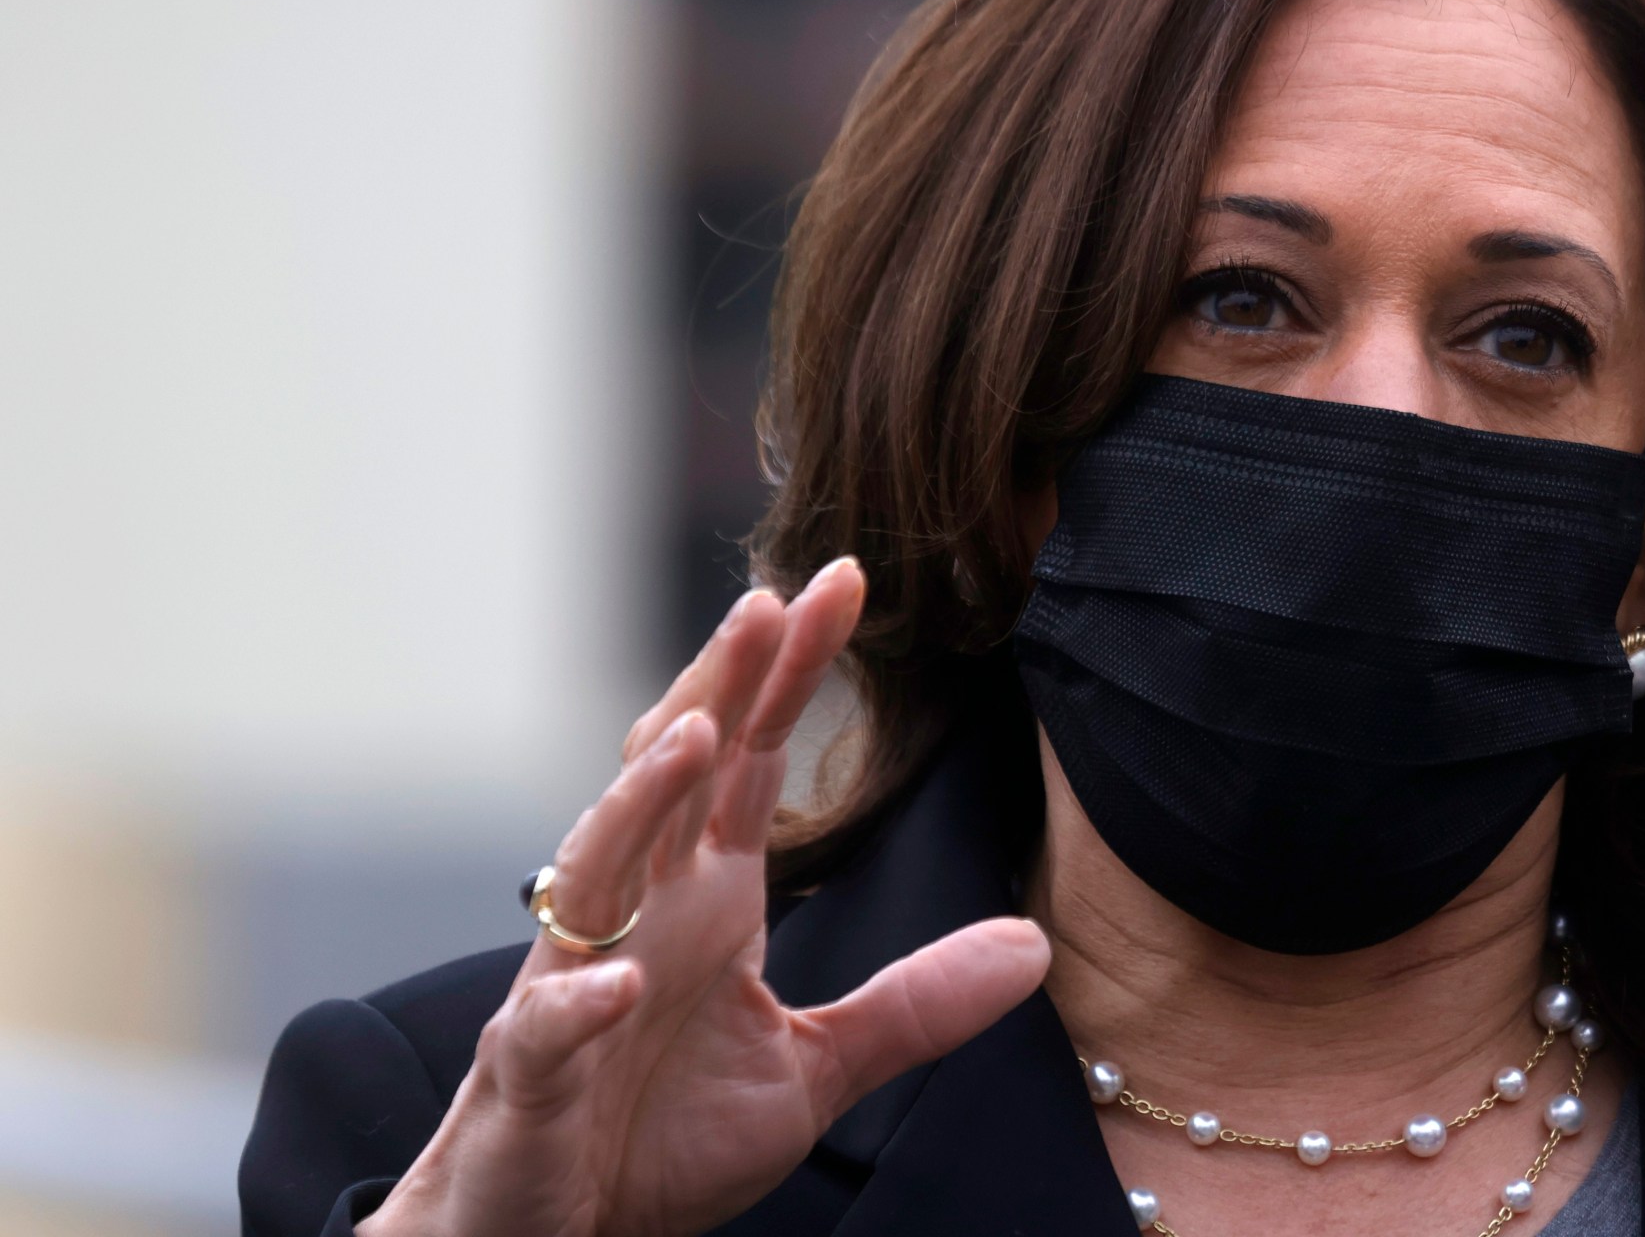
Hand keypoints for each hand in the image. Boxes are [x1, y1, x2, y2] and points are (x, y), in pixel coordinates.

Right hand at [359, 559, 1050, 1236]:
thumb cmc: (661, 1143)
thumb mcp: (817, 1072)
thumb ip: (913, 1004)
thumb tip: (1033, 946)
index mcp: (703, 902)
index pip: (747, 762)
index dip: (787, 674)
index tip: (843, 582)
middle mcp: (636, 918)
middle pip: (675, 778)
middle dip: (719, 688)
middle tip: (774, 598)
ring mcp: (574, 987)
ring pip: (596, 873)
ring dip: (638, 806)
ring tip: (694, 740)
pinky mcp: (529, 1076)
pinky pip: (549, 1028)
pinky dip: (582, 1000)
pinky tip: (624, 978)